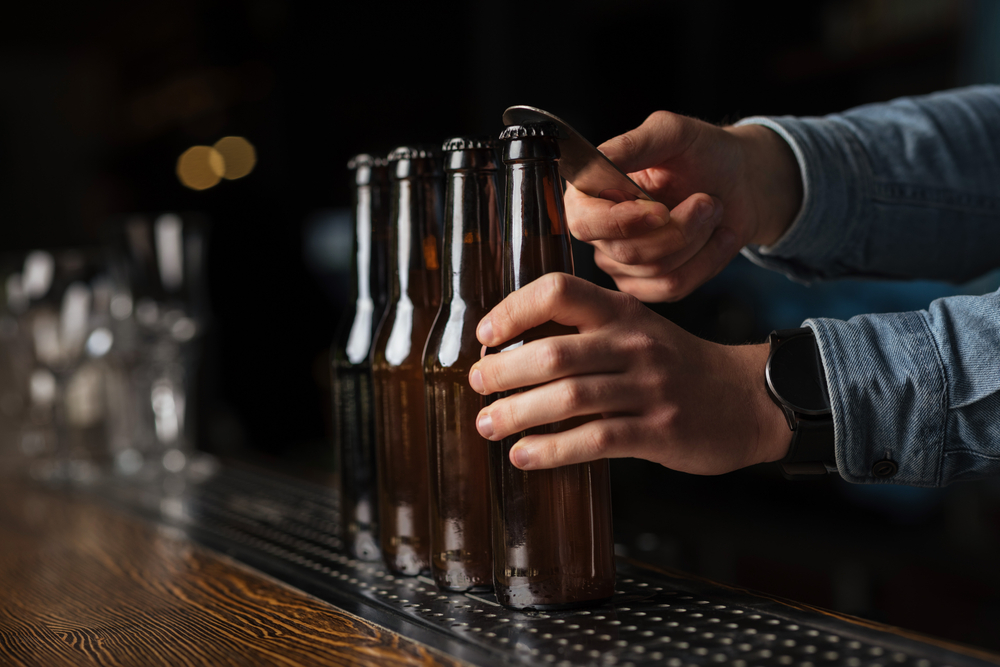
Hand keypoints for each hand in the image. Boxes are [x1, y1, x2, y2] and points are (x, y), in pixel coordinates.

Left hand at [468, 273, 791, 472]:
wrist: (748, 399)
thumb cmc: (679, 367)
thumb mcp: (639, 332)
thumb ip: (587, 334)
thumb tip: (513, 352)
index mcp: (623, 313)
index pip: (559, 292)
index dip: (514, 309)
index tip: (485, 336)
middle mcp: (634, 345)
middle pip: (554, 353)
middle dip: (504, 372)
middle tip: (476, 386)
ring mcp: (649, 389)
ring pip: (569, 399)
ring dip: (517, 414)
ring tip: (487, 425)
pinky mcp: (659, 431)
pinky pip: (595, 440)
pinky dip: (552, 450)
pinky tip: (524, 456)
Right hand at [566, 111, 802, 301]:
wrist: (741, 183)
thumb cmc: (704, 154)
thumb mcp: (672, 134)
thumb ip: (633, 145)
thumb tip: (597, 160)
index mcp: (591, 192)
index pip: (583, 222)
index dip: (620, 223)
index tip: (661, 210)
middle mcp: (600, 231)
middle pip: (628, 252)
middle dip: (680, 228)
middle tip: (708, 200)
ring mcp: (621, 263)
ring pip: (657, 270)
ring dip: (699, 239)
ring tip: (714, 210)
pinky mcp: (647, 286)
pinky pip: (673, 287)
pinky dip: (707, 260)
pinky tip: (718, 237)